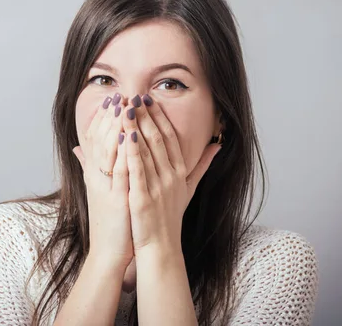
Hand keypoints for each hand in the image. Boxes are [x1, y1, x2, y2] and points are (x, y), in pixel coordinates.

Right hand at [73, 93, 133, 269]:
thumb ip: (87, 166)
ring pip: (109, 151)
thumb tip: (77, 148)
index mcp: (95, 173)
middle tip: (119, 94)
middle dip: (110, 116)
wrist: (109, 251)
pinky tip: (129, 135)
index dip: (103, 118)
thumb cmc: (109, 219)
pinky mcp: (117, 198)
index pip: (96, 139)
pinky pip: (120, 170)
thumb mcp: (96, 189)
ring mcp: (106, 186)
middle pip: (101, 140)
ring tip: (124, 106)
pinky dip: (123, 152)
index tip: (112, 98)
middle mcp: (97, 176)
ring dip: (116, 127)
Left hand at [122, 94, 221, 254]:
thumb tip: (217, 145)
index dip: (160, 117)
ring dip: (136, 126)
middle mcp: (171, 176)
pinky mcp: (143, 197)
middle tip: (135, 95)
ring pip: (147, 150)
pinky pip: (136, 169)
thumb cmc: (171, 216)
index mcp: (180, 171)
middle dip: (146, 116)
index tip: (150, 99)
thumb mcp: (189, 188)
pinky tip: (123, 135)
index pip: (170, 138)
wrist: (161, 246)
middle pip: (158, 139)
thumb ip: (202, 165)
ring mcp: (158, 186)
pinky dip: (130, 151)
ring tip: (125, 107)